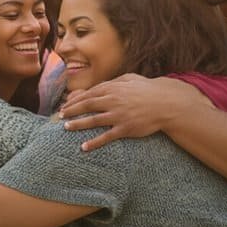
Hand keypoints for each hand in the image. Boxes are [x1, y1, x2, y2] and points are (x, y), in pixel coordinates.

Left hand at [59, 74, 201, 150]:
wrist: (167, 103)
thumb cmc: (149, 90)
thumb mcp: (131, 79)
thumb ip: (115, 81)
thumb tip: (101, 84)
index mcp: (113, 88)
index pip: (88, 94)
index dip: (75, 100)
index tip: (65, 105)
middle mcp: (112, 101)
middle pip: (86, 106)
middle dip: (71, 111)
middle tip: (59, 117)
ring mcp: (118, 115)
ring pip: (92, 120)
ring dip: (77, 124)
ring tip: (66, 128)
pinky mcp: (125, 129)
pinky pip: (106, 137)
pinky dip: (94, 143)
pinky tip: (83, 147)